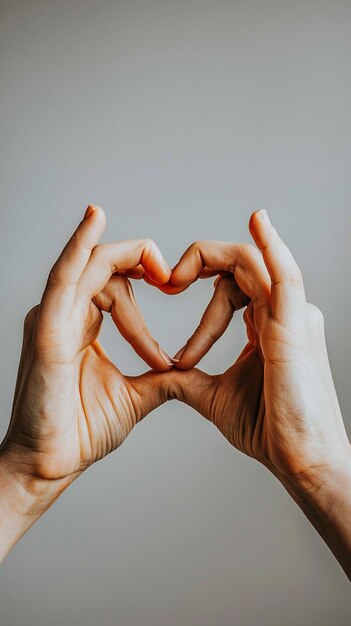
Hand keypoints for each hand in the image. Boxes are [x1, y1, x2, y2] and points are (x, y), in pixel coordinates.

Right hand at [0, 205, 174, 556]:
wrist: (49, 466)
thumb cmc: (81, 432)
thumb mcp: (134, 397)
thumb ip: (159, 378)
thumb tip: (185, 372)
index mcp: (81, 325)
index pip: (116, 286)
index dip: (146, 285)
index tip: (174, 291)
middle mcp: (64, 314)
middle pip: (104, 266)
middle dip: (142, 265)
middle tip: (173, 277)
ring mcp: (52, 317)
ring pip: (89, 264)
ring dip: (126, 256)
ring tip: (159, 263)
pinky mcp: (47, 328)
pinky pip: (64, 277)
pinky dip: (80, 246)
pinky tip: (95, 219)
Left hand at [160, 210, 349, 483]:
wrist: (300, 461)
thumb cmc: (269, 430)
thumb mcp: (215, 397)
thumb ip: (188, 380)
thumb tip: (162, 374)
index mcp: (268, 325)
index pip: (230, 288)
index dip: (199, 294)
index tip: (168, 302)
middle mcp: (283, 313)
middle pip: (240, 265)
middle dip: (199, 266)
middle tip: (166, 283)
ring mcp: (293, 316)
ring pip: (254, 263)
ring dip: (212, 260)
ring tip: (176, 274)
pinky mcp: (296, 326)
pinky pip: (285, 276)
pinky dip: (272, 247)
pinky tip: (257, 222)